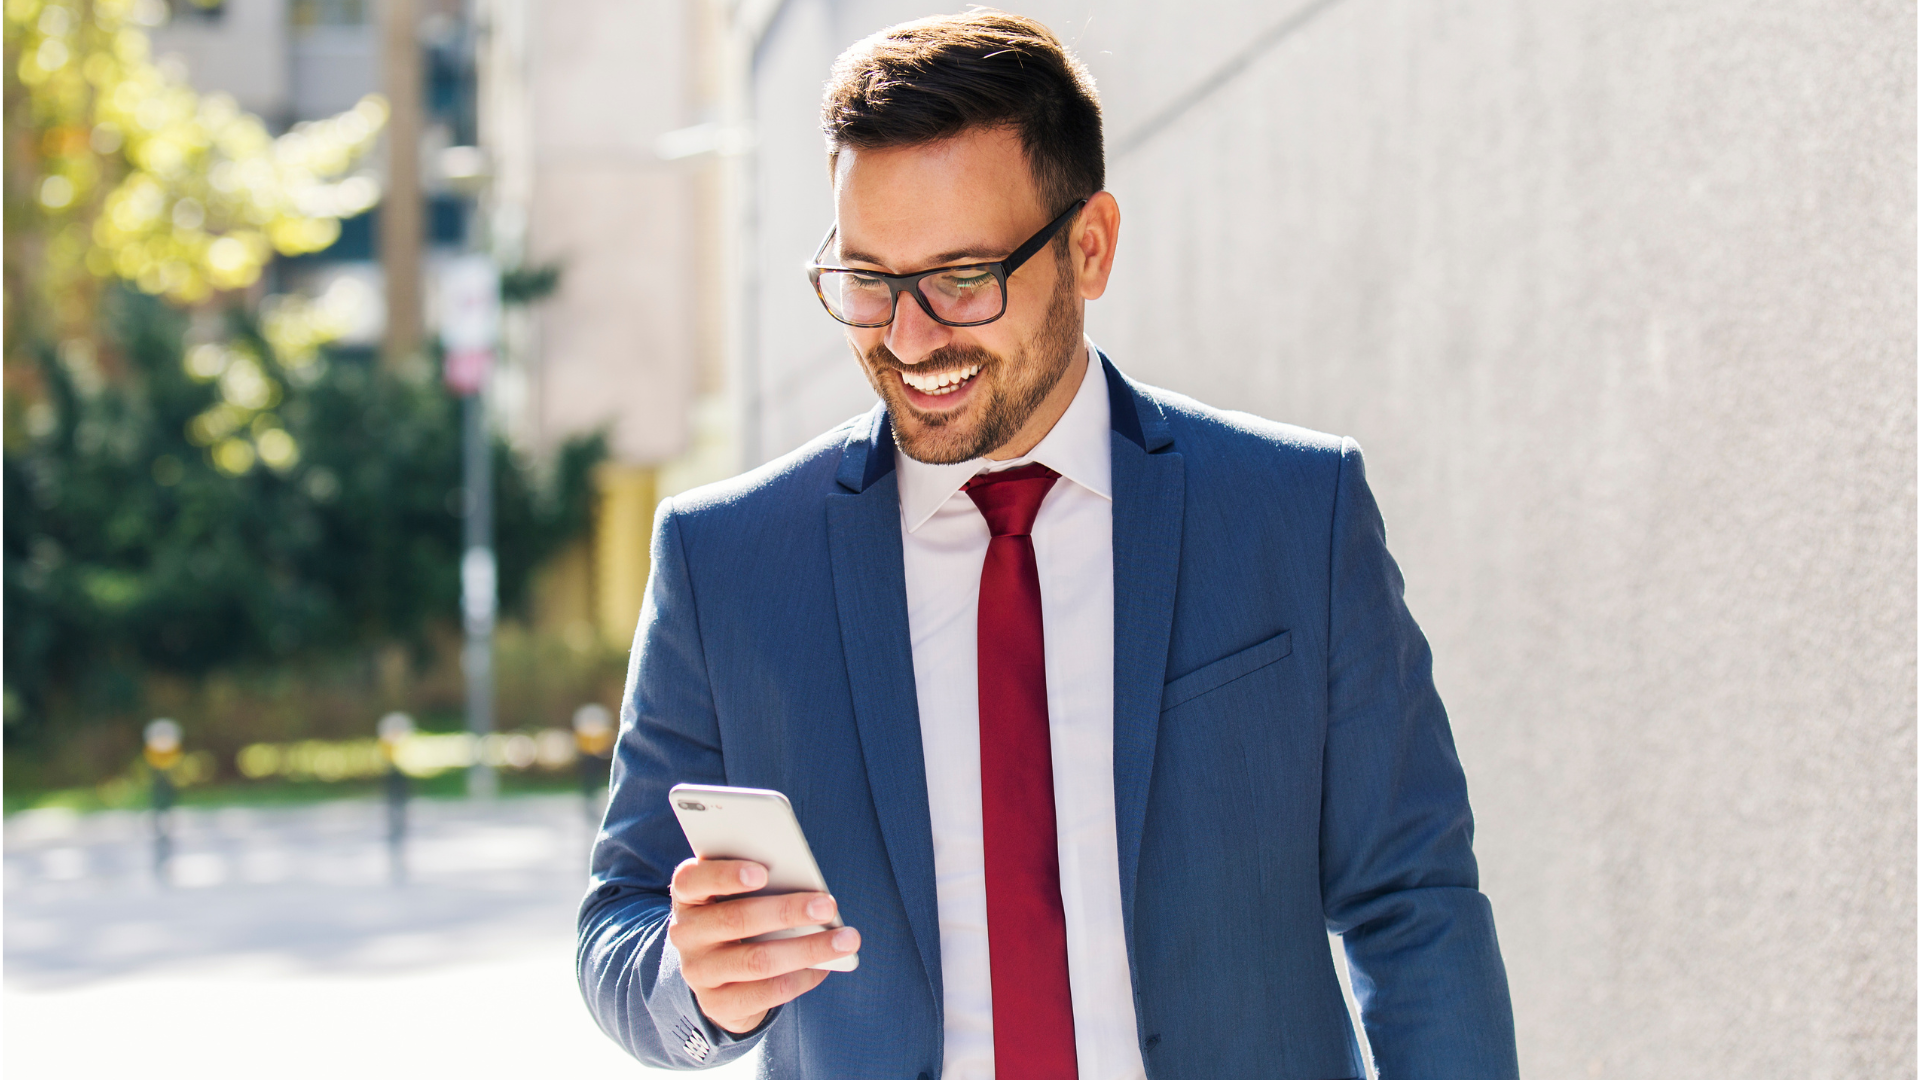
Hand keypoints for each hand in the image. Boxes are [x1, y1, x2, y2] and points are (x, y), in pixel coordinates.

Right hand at [668, 858, 861, 1033]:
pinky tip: (825, 968)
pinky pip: (764, 993)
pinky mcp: (716, 1003)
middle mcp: (684, 932)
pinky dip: (800, 979)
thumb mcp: (737, 895)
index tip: (763, 871)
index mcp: (688, 894)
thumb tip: (810, 890)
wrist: (715, 973)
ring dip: (807, 949)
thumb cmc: (738, 915)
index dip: (725, 875)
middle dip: (787, 911)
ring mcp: (697, 971)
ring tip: (845, 940)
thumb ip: (759, 884)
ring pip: (756, 961)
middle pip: (735, 920)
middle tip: (828, 906)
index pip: (693, 880)